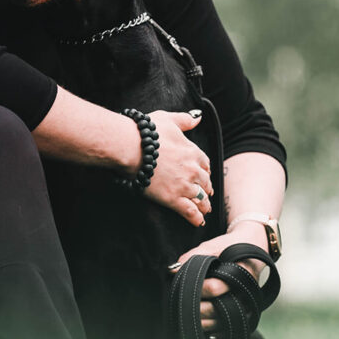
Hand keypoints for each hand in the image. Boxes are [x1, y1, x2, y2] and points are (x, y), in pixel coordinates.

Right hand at [141, 110, 212, 226]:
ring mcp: (184, 185)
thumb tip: (198, 117)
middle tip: (207, 194)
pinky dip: (196, 218)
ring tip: (205, 210)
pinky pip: (190, 212)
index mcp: (193, 151)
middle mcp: (193, 170)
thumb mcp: (168, 119)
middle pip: (206, 182)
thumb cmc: (147, 132)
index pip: (206, 163)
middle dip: (207, 188)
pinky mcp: (173, 199)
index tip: (204, 175)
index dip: (205, 170)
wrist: (131, 147)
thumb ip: (185, 120)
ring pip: (201, 198)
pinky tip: (199, 222)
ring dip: (204, 205)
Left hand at [169, 223, 269, 333]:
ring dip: (200, 321)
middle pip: (217, 309)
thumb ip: (194, 256)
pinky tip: (200, 325)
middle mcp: (246, 293)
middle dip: (194, 307)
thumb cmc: (232, 246)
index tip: (182, 283)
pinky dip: (211, 329)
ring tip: (185, 314)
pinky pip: (226, 329)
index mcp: (241, 274)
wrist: (254, 247)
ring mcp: (247, 306)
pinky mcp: (244, 315)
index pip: (214, 288)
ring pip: (220, 323)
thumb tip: (172, 270)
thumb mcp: (215, 245)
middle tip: (179, 303)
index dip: (195, 287)